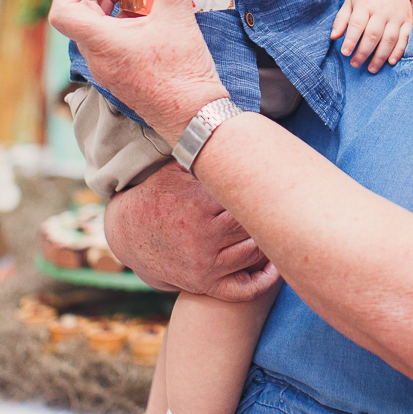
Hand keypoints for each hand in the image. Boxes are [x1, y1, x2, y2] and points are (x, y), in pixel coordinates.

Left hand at [48, 0, 226, 144]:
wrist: (195, 116)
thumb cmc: (182, 73)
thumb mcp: (178, 18)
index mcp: (101, 42)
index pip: (62, 10)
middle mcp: (97, 58)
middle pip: (79, 15)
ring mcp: (108, 69)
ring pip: (94, 29)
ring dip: (109, 4)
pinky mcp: (121, 76)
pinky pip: (109, 43)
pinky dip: (120, 23)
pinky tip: (147, 14)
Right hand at [104, 162, 280, 300]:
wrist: (128, 233)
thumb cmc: (159, 193)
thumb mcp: (175, 169)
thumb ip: (202, 152)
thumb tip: (227, 125)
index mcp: (199, 203)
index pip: (247, 197)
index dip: (265, 192)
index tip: (278, 185)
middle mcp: (203, 235)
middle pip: (254, 224)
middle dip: (268, 216)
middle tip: (284, 207)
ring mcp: (204, 263)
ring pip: (254, 252)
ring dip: (268, 242)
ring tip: (279, 228)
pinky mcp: (203, 283)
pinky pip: (242, 288)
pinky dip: (263, 280)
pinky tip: (274, 267)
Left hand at [330, 0, 412, 71]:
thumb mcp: (350, 1)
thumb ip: (341, 19)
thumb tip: (334, 37)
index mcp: (366, 4)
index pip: (357, 24)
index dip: (351, 40)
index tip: (345, 53)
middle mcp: (382, 10)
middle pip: (373, 34)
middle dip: (363, 52)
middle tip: (355, 64)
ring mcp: (397, 16)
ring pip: (389, 39)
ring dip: (380, 56)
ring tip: (371, 69)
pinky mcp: (408, 20)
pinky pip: (404, 38)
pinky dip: (398, 51)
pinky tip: (390, 62)